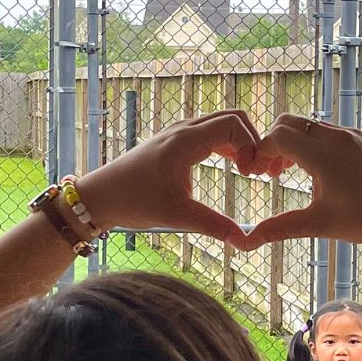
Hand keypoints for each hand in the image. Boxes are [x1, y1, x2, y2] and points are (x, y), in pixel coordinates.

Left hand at [75, 111, 267, 244]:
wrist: (102, 195)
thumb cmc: (134, 201)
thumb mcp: (177, 215)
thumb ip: (214, 225)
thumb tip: (244, 242)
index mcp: (185, 140)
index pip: (233, 124)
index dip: (252, 146)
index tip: (252, 176)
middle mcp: (184, 129)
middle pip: (232, 117)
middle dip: (252, 141)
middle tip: (258, 173)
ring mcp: (179, 133)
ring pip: (222, 124)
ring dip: (241, 143)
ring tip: (249, 172)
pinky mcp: (176, 142)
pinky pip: (210, 133)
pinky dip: (228, 145)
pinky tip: (233, 168)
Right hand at [244, 115, 361, 250]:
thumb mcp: (319, 225)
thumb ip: (281, 227)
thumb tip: (247, 241)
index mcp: (322, 154)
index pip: (278, 136)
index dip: (261, 152)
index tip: (256, 174)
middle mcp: (334, 136)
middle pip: (289, 122)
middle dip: (273, 143)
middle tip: (269, 173)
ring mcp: (349, 135)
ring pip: (307, 125)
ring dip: (291, 143)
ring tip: (286, 174)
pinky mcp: (359, 140)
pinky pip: (325, 131)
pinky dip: (310, 144)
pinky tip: (311, 171)